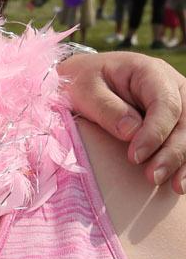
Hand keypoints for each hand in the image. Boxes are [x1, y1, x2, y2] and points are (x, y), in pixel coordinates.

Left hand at [60, 50, 185, 190]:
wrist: (83, 79)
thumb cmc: (83, 83)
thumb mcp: (84, 90)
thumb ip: (107, 108)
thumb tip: (132, 132)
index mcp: (150, 73)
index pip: (165, 103)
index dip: (155, 132)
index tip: (135, 157)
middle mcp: (172, 87)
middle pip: (185, 121)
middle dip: (172, 151)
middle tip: (152, 176)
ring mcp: (178, 105)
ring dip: (183, 161)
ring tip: (174, 186)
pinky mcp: (175, 123)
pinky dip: (184, 163)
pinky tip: (179, 183)